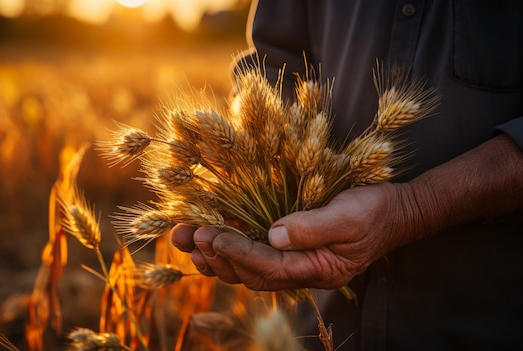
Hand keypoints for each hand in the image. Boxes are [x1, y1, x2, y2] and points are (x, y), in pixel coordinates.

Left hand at [171, 134, 522, 290]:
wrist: (395, 213)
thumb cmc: (374, 212)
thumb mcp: (348, 217)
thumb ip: (312, 227)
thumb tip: (274, 235)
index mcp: (316, 269)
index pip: (268, 266)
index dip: (236, 253)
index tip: (209, 237)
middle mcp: (301, 272)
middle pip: (250, 274)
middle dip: (215, 257)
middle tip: (186, 236)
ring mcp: (295, 264)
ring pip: (247, 270)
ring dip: (215, 257)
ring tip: (186, 240)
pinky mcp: (290, 250)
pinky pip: (254, 259)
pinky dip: (229, 252)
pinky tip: (209, 242)